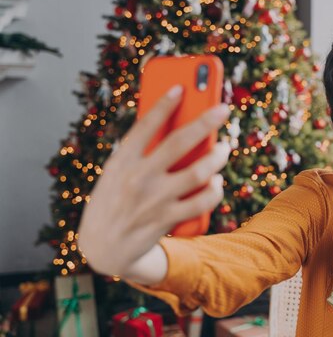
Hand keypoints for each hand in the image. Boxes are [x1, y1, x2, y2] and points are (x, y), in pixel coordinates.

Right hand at [77, 85, 230, 276]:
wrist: (104, 249)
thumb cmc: (114, 201)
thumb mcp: (116, 173)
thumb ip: (140, 153)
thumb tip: (178, 127)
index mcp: (121, 162)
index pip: (145, 125)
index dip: (164, 104)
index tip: (181, 87)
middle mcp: (137, 178)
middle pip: (179, 143)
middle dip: (205, 122)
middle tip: (223, 109)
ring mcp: (154, 200)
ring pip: (198, 172)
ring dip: (217, 156)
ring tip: (224, 147)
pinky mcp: (167, 220)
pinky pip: (202, 201)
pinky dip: (215, 190)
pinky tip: (218, 181)